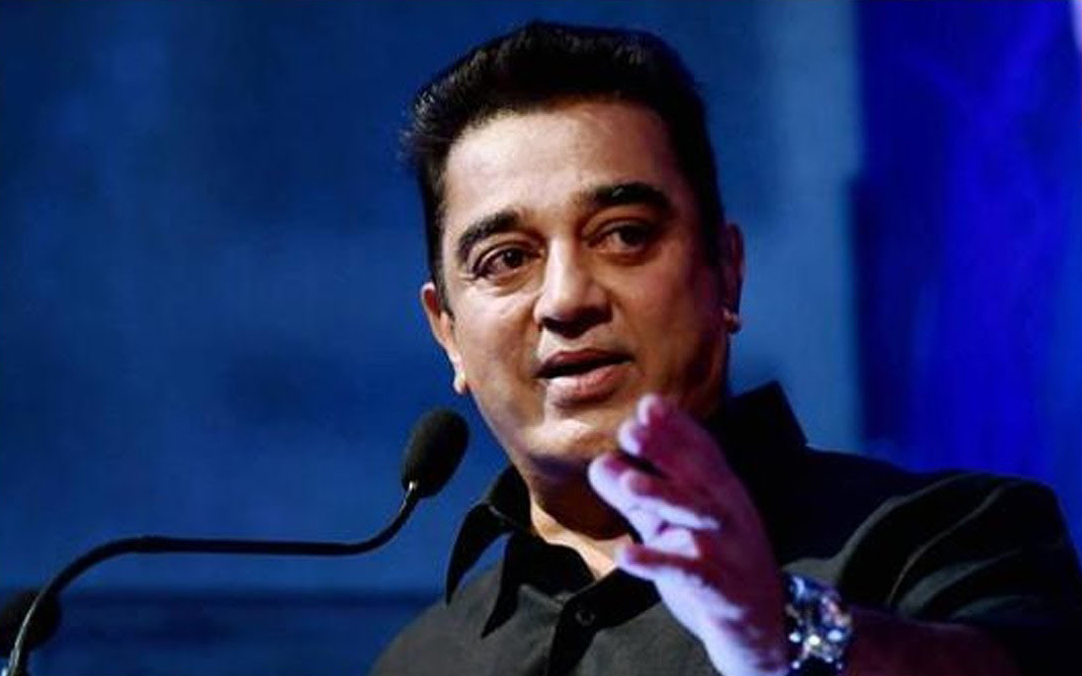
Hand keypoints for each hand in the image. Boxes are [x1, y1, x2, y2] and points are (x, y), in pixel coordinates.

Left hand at [587, 394, 787, 675]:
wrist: (764, 631)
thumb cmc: (716, 569)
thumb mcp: (674, 528)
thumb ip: (639, 498)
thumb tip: (600, 463)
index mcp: (722, 495)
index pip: (703, 453)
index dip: (678, 427)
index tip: (649, 403)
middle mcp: (729, 516)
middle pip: (699, 476)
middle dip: (666, 450)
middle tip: (630, 430)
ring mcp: (728, 551)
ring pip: (697, 517)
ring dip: (662, 496)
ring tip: (629, 482)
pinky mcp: (721, 591)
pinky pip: (689, 573)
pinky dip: (658, 562)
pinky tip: (626, 554)